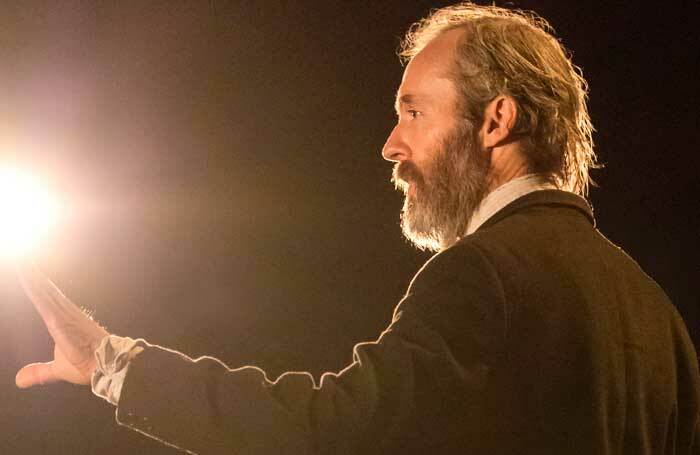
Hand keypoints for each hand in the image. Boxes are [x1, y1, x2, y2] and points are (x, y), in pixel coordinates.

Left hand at [15, 262, 108, 387]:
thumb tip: (20, 379)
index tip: (26, 265)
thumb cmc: (88, 365)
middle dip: (30, 270)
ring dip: (29, 271)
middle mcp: (62, 311)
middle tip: (19, 251)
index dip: (36, 282)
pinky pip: (42, 298)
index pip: (44, 296)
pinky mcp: (58, 319)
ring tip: (19, 254)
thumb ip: (40, 371)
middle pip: (42, 287)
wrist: (107, 367)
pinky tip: (25, 271)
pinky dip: (33, 283)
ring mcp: (61, 313)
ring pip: (40, 288)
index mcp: (61, 319)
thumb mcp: (58, 369)